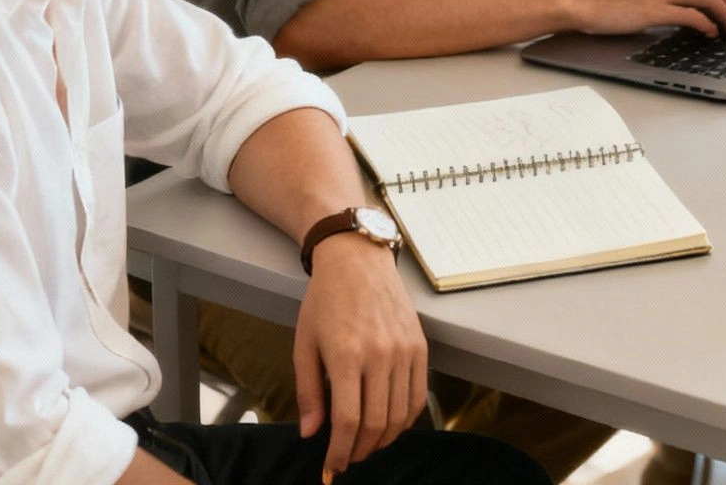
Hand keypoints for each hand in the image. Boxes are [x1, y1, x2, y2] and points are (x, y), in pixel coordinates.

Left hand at [295, 234, 426, 478]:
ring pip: (401, 414)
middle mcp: (381, 355)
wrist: (358, 260)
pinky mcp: (421, 347)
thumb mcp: (305, 345)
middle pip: (377, 423)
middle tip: (347, 460)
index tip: (332, 467)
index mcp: (347, 355)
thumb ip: (309, 392)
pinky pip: (418, 395)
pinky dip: (405, 418)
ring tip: (366, 446)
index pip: (349, 421)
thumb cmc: (325, 301)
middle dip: (361, 450)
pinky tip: (389, 425)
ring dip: (384, 439)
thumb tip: (312, 433)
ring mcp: (405, 351)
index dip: (340, 451)